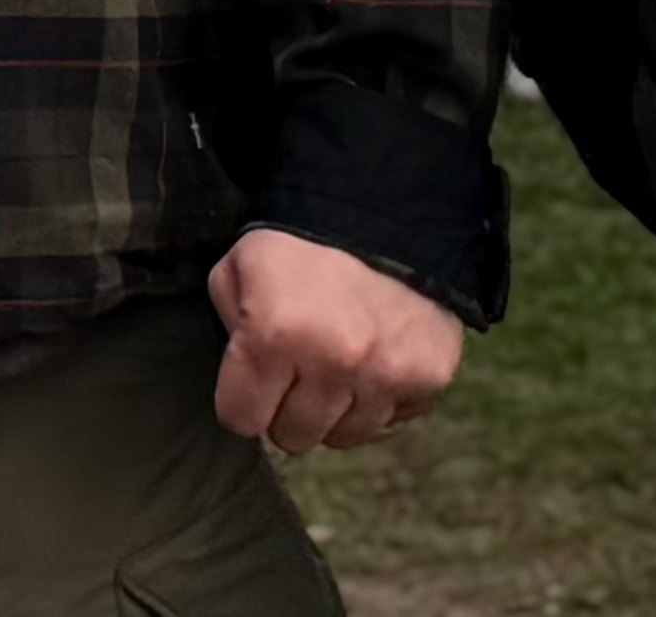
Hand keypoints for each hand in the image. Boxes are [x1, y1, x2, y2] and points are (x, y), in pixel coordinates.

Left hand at [210, 226, 463, 452]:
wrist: (379, 216)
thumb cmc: (295, 246)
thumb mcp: (237, 269)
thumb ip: (229, 328)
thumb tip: (241, 385)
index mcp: (273, 334)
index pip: (241, 418)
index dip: (239, 403)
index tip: (248, 387)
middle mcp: (331, 363)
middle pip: (292, 436)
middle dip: (283, 409)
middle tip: (290, 372)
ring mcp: (384, 376)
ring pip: (341, 438)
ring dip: (330, 411)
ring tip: (329, 365)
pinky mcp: (426, 380)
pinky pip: (387, 424)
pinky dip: (372, 404)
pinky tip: (365, 365)